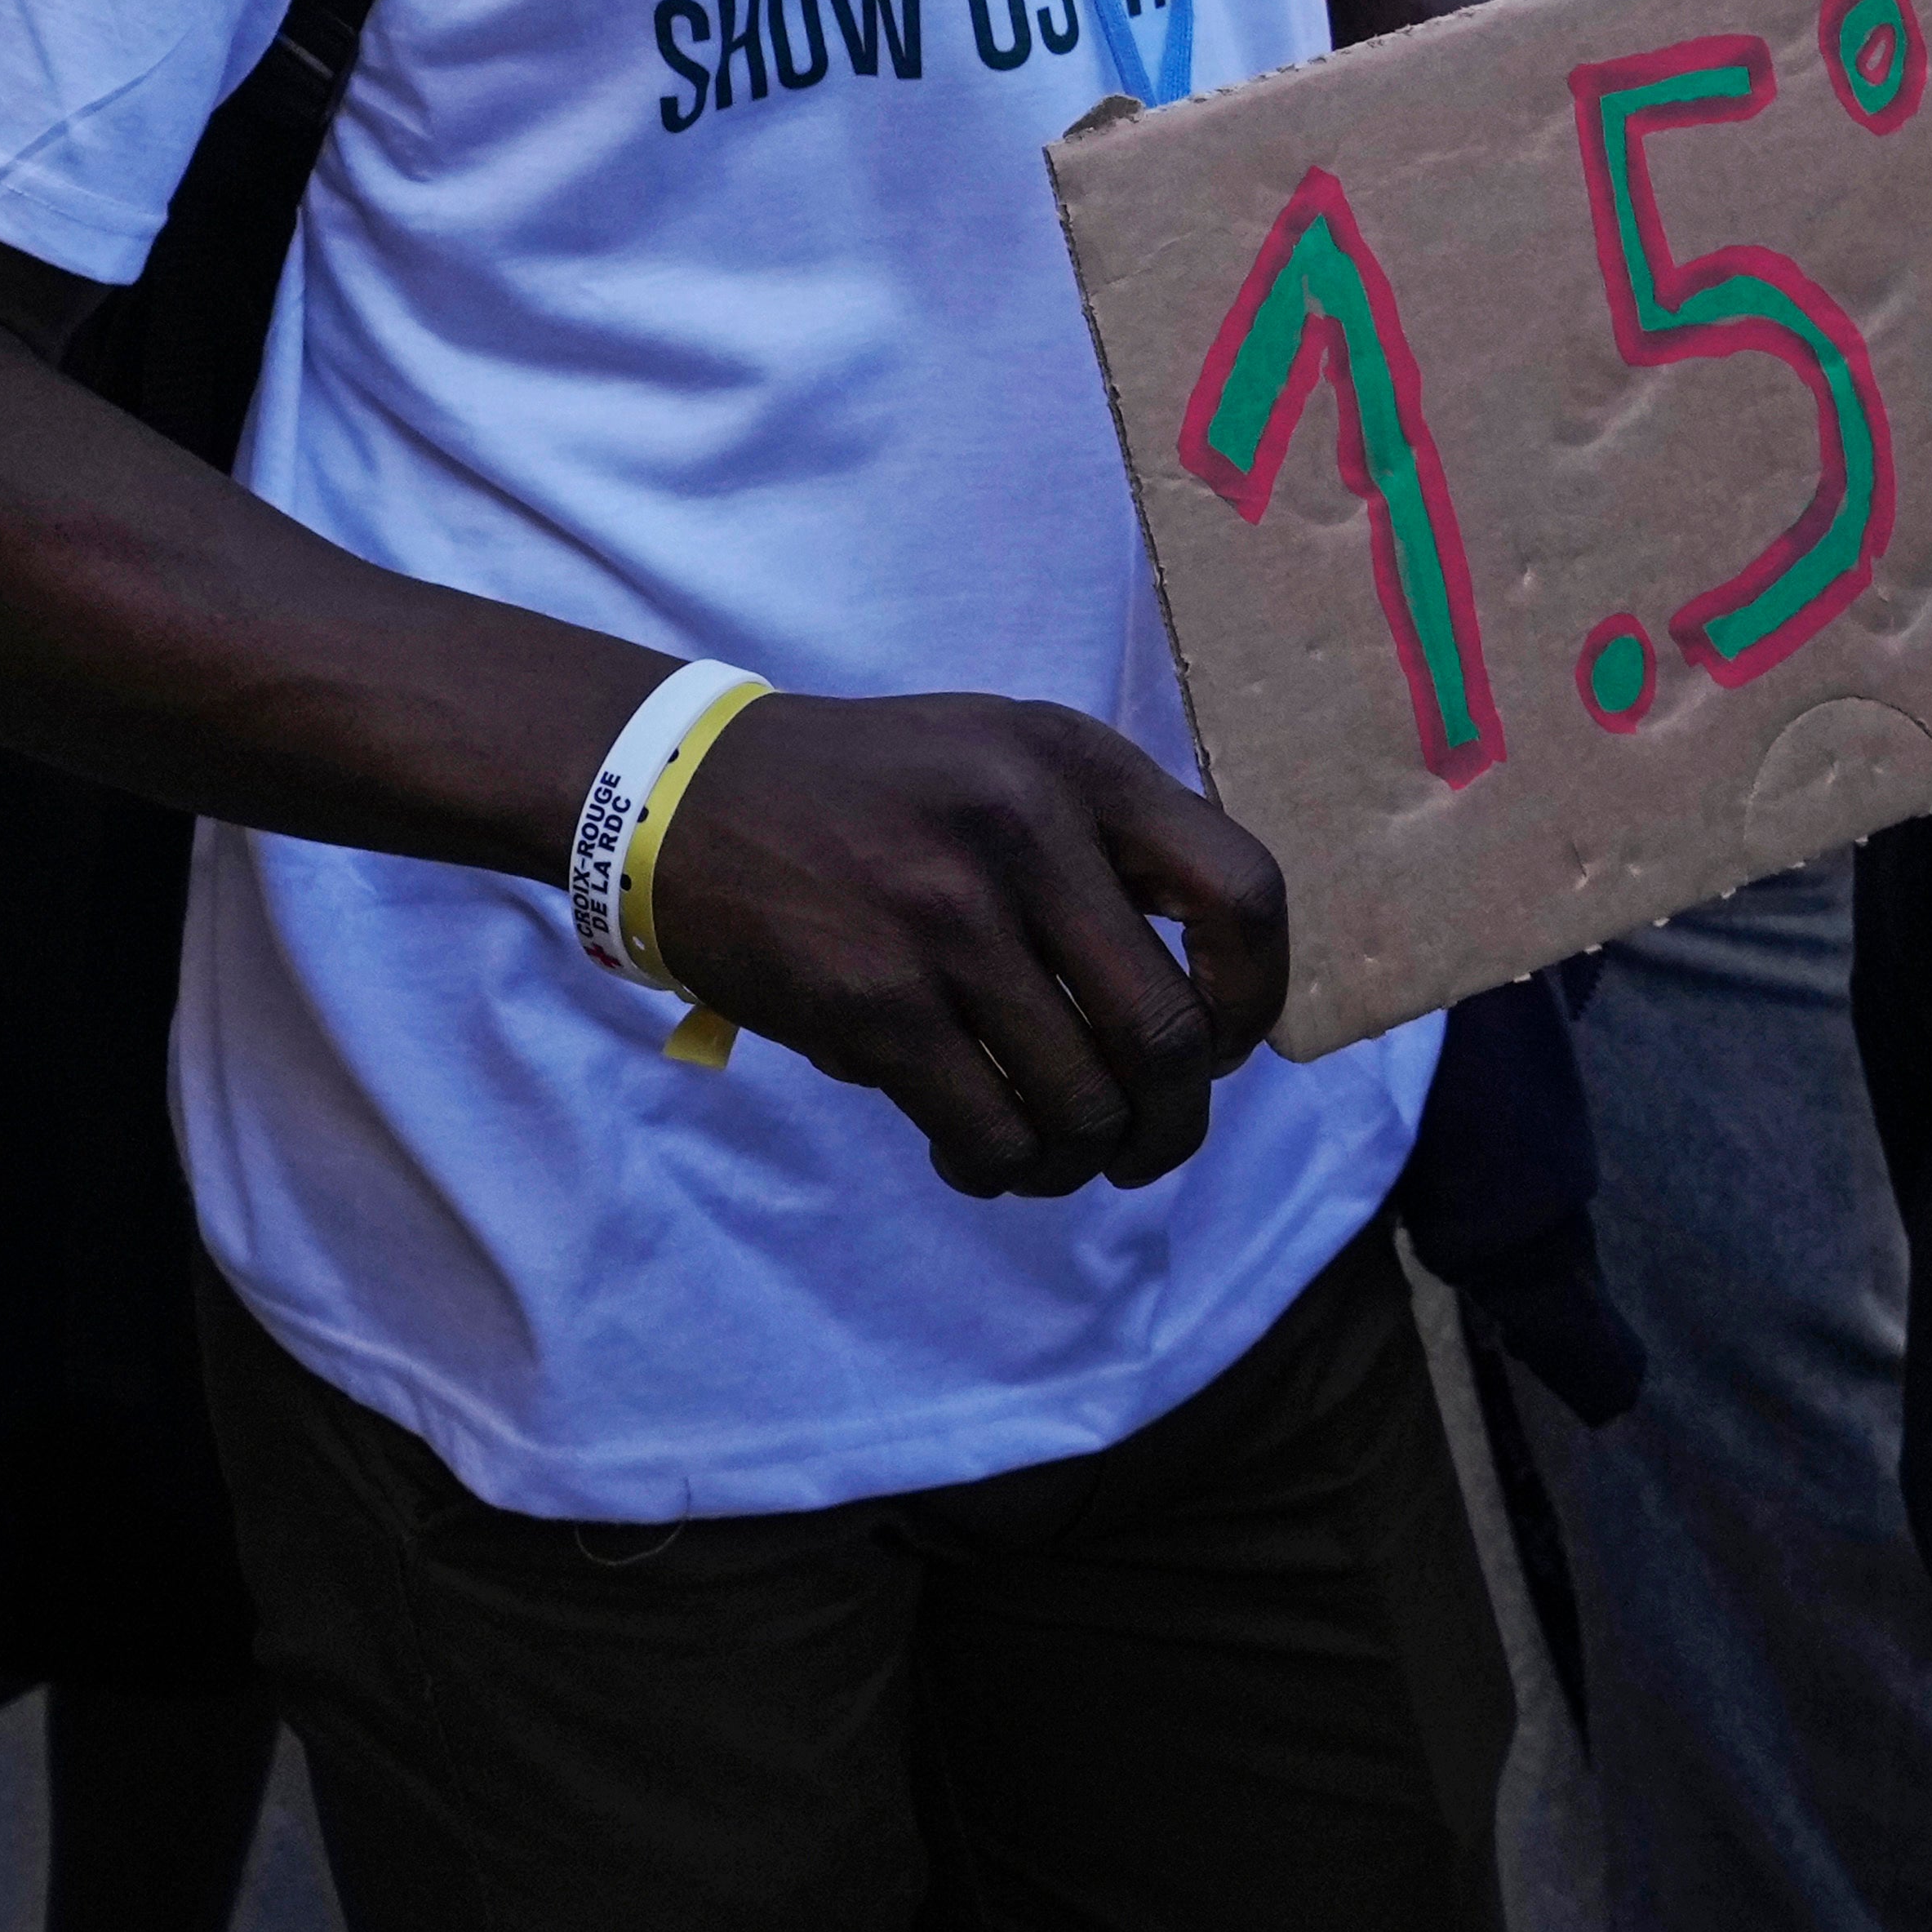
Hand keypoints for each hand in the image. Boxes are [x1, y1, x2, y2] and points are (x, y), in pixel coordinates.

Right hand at [626, 689, 1290, 1198]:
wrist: (678, 792)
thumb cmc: (863, 796)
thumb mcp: (999, 762)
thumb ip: (1103, 847)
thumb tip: (1203, 1018)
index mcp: (1073, 764)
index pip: (1241, 894)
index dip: (1253, 996)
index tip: (1215, 1043)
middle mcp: (1023, 829)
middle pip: (1168, 1036)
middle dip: (1170, 1122)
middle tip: (1139, 1145)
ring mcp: (945, 916)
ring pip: (1083, 1105)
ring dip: (1079, 1159)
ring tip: (1047, 1153)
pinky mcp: (872, 999)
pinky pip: (991, 1134)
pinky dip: (999, 1169)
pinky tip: (972, 1150)